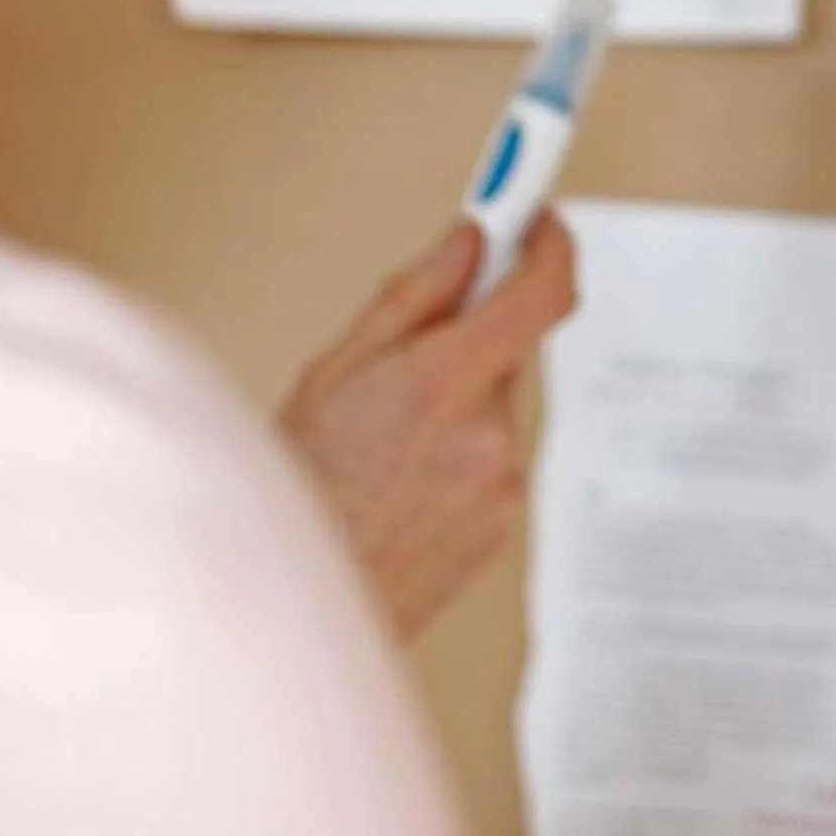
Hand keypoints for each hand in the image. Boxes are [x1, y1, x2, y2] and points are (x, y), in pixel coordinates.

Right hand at [277, 215, 579, 640]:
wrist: (283, 616)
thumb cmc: (294, 492)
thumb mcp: (334, 371)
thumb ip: (416, 297)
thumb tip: (472, 240)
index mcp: (443, 385)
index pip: (545, 294)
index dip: (551, 245)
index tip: (538, 218)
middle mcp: (488, 436)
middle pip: (509, 350)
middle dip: (469, 338)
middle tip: (408, 355)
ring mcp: (502, 487)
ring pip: (495, 408)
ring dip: (456, 404)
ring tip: (383, 447)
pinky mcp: (504, 526)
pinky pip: (493, 460)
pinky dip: (457, 455)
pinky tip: (398, 486)